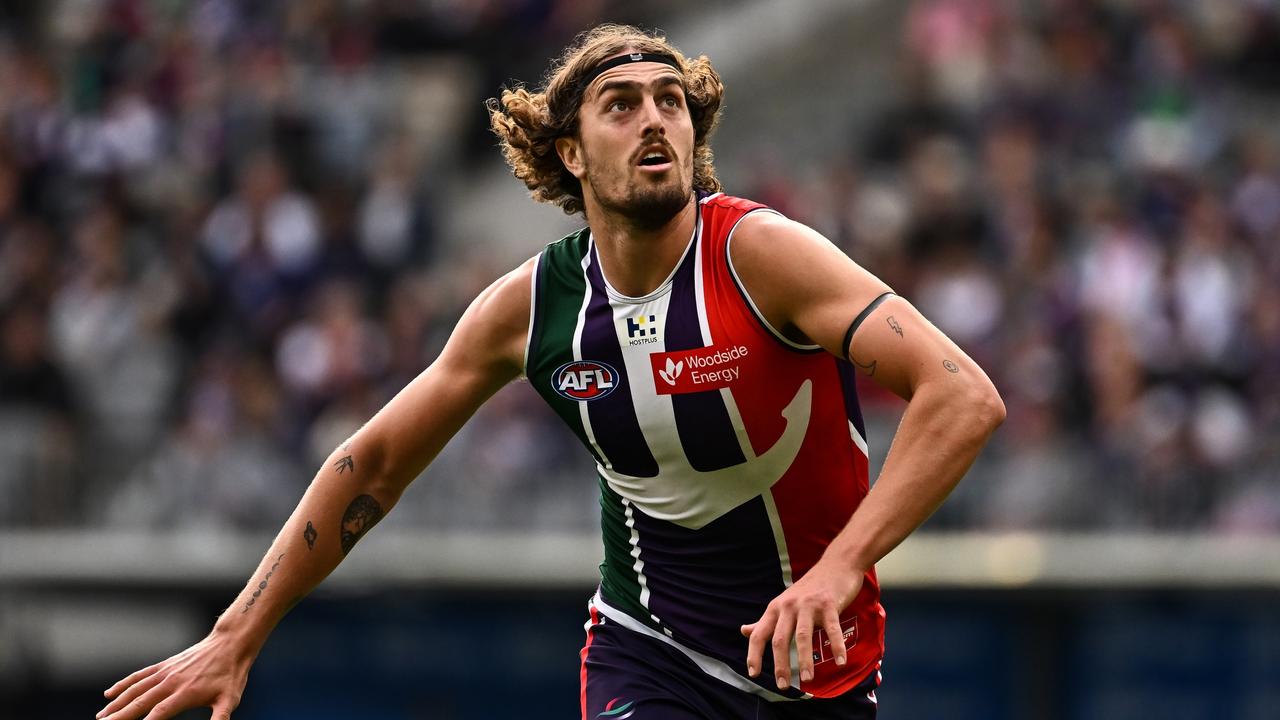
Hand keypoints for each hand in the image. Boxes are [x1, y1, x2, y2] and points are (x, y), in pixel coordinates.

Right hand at [97, 631, 251, 719]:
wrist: (230, 644)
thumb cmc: (231, 675)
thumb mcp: (229, 700)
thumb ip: (220, 718)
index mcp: (185, 693)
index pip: (158, 714)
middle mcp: (170, 682)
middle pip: (139, 703)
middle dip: (120, 717)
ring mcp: (165, 672)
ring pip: (135, 690)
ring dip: (116, 704)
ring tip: (101, 717)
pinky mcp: (164, 665)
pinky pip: (139, 675)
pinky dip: (123, 684)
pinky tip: (109, 693)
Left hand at [740, 560, 862, 689]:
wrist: (836, 565)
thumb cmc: (808, 589)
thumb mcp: (783, 603)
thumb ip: (765, 621)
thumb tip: (744, 631)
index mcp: (775, 608)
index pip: (759, 634)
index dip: (754, 654)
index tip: (753, 674)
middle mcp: (788, 606)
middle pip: (779, 639)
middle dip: (780, 664)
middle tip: (783, 685)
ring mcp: (809, 605)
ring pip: (803, 636)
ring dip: (805, 659)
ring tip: (807, 679)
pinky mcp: (829, 604)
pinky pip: (832, 629)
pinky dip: (836, 646)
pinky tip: (840, 661)